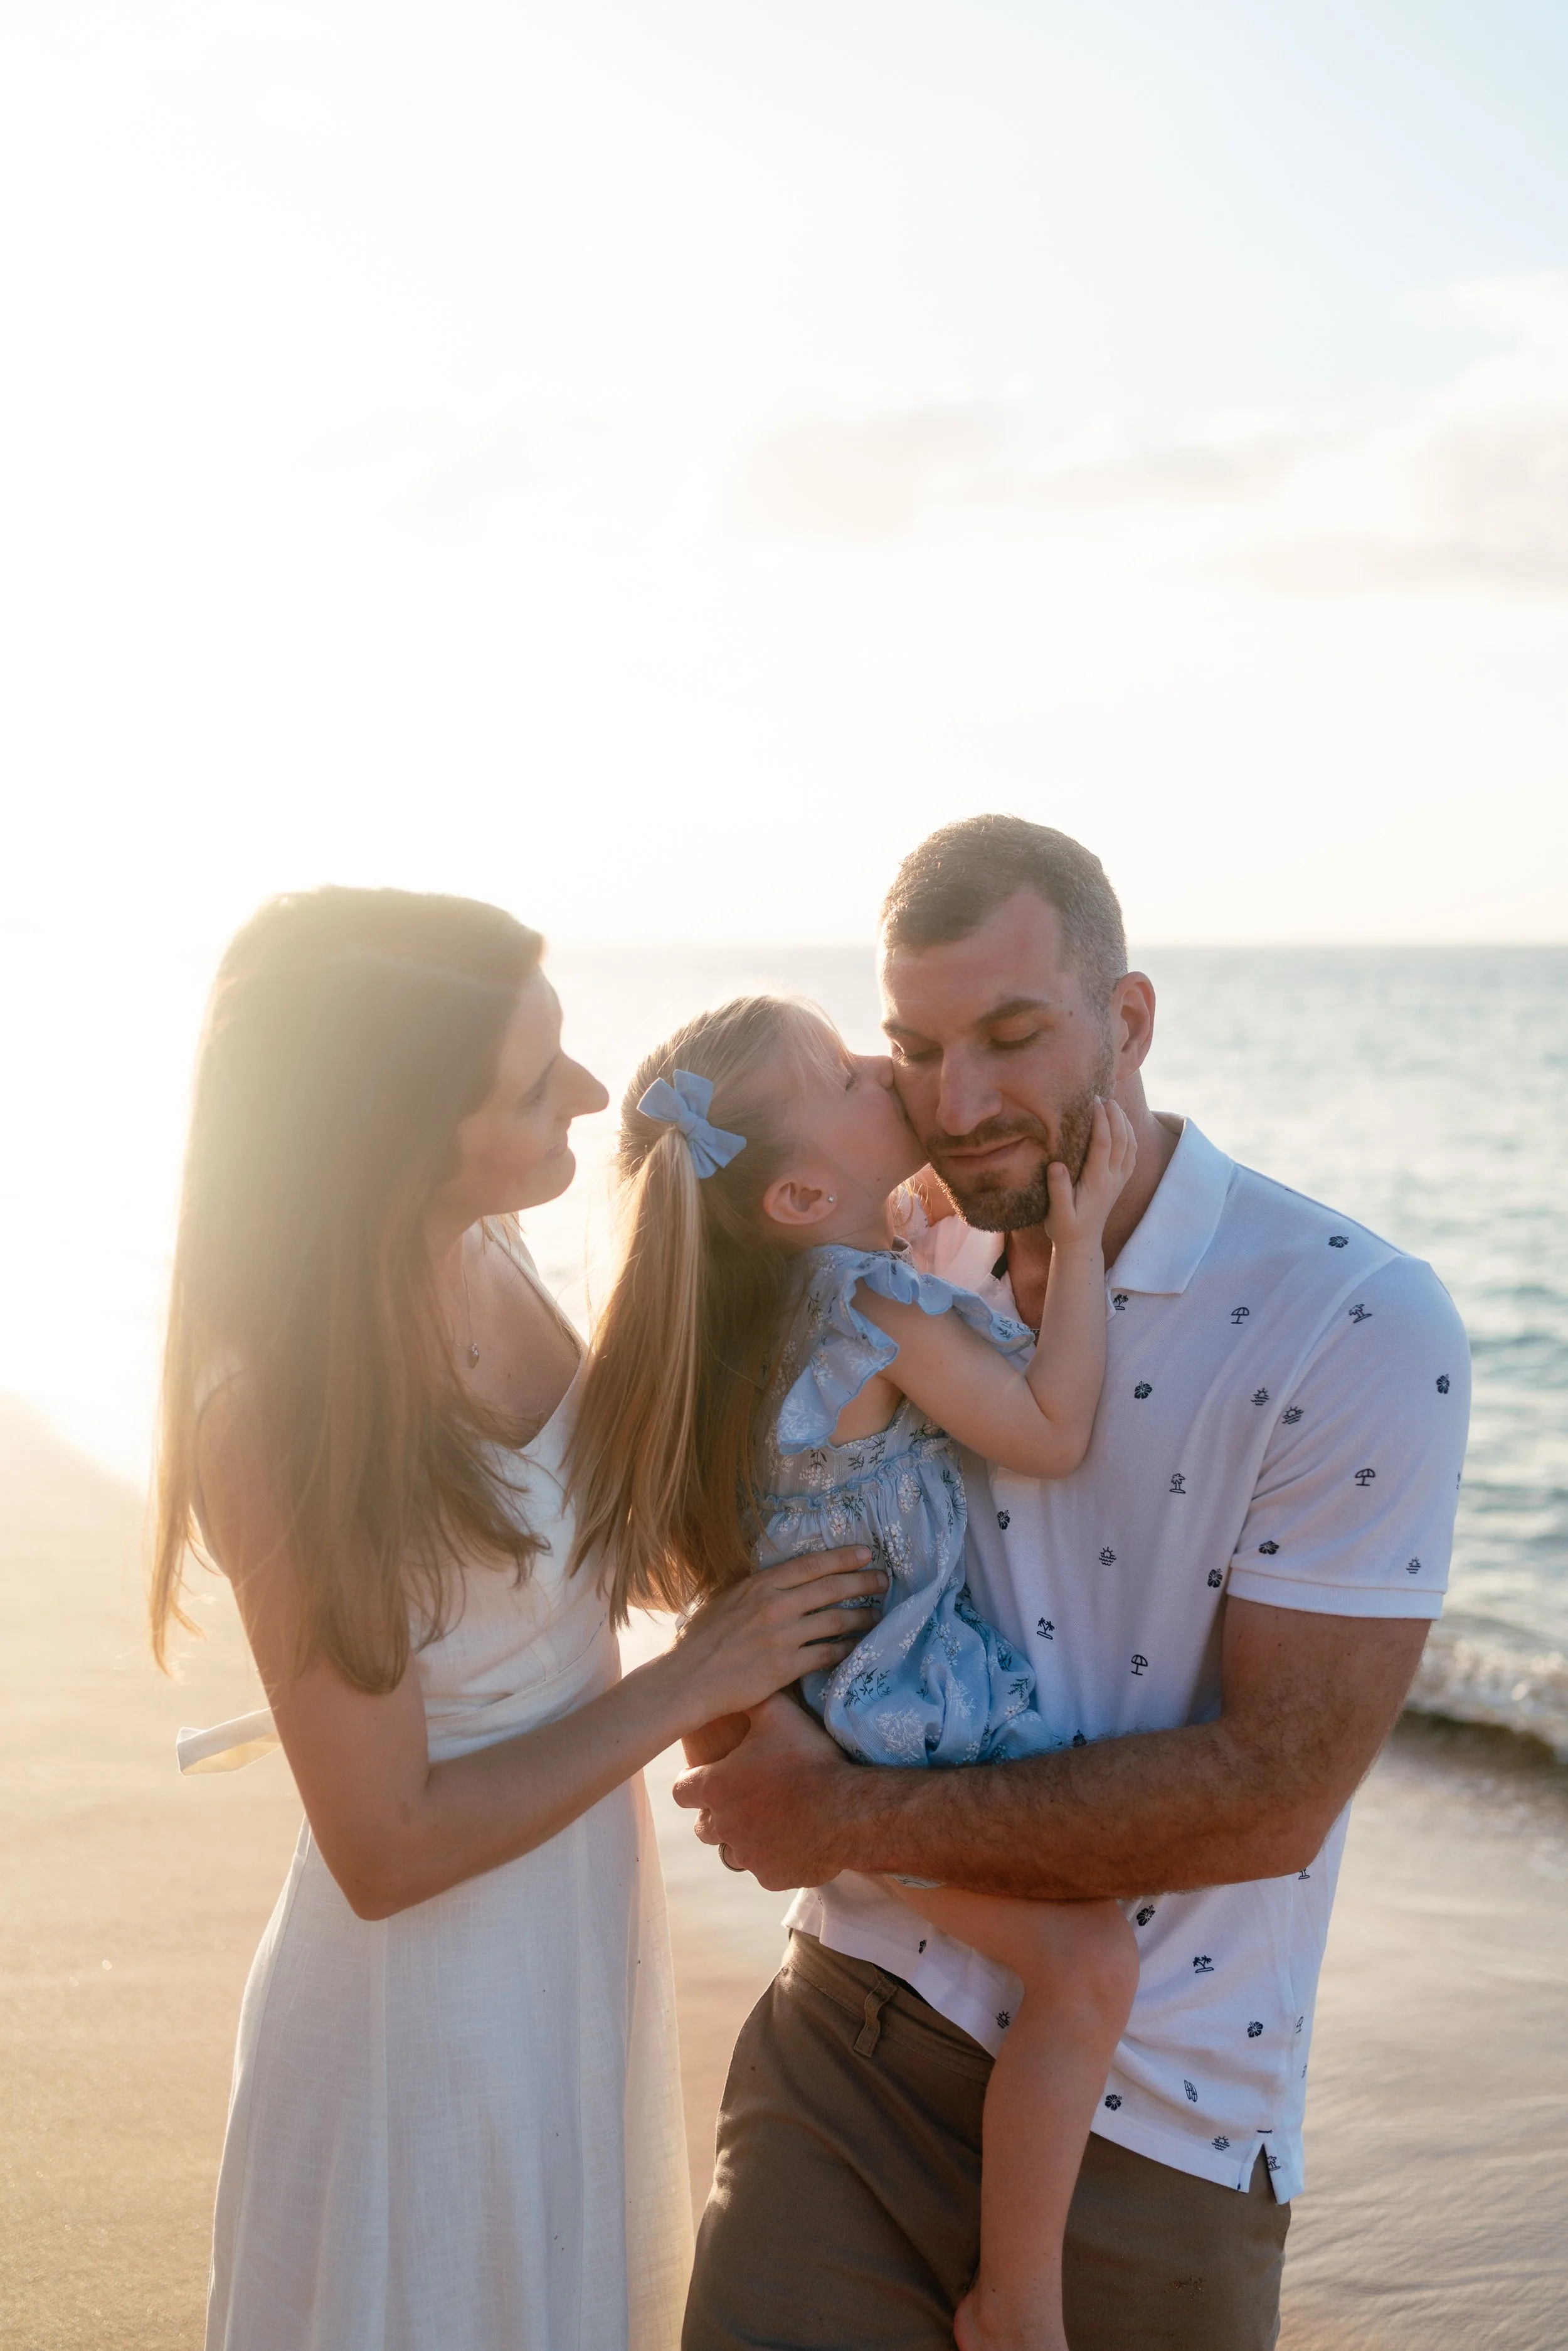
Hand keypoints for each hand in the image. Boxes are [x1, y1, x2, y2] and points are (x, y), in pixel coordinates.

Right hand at [655, 1547, 886, 1733]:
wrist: (687, 1679)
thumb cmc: (700, 1640)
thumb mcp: (727, 1599)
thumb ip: (757, 1589)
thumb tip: (783, 1581)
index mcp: (759, 1585)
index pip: (812, 1564)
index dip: (844, 1558)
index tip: (867, 1554)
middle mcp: (774, 1606)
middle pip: (831, 1589)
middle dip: (864, 1582)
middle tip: (884, 1581)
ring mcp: (782, 1637)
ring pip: (836, 1621)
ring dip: (862, 1617)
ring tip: (877, 1615)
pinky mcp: (785, 1667)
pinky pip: (827, 1654)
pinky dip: (847, 1649)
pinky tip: (858, 1647)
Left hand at [673, 1694, 856, 1889]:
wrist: (849, 1811)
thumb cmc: (810, 1759)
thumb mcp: (779, 1716)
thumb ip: (753, 1700)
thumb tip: (740, 1680)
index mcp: (717, 1788)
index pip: (681, 1790)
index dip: (693, 1781)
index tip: (709, 1775)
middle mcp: (723, 1826)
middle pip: (703, 1825)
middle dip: (717, 1813)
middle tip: (744, 1798)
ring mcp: (747, 1856)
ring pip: (731, 1851)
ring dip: (742, 1838)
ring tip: (769, 1820)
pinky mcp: (770, 1878)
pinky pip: (762, 1870)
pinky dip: (772, 1858)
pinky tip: (793, 1839)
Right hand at [1044, 1097, 1135, 1250]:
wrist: (1081, 1244)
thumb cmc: (1065, 1227)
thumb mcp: (1057, 1212)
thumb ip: (1057, 1189)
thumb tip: (1057, 1165)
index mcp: (1097, 1182)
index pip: (1103, 1144)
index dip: (1100, 1120)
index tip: (1092, 1101)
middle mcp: (1112, 1178)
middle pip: (1120, 1139)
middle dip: (1114, 1115)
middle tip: (1103, 1095)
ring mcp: (1119, 1179)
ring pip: (1130, 1144)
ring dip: (1124, 1122)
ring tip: (1113, 1104)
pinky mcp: (1120, 1181)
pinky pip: (1131, 1154)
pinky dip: (1129, 1135)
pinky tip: (1122, 1125)